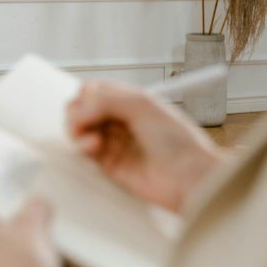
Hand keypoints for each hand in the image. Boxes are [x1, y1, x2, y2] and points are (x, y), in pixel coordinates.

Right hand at [67, 80, 224, 212]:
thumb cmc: (177, 140)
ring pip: (79, 129)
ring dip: (78, 129)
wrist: (189, 176)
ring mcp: (114, 141)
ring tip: (92, 138)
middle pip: (82, 108)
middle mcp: (120, 119)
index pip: (94, 90)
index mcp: (130, 101)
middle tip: (82, 120)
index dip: (87, 95)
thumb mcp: (142, 105)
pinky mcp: (109, 164)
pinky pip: (83, 150)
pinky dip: (81, 145)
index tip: (90, 102)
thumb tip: (77, 111)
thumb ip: (104, 100)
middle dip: (77, 112)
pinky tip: (93, 146)